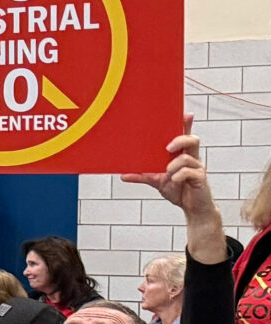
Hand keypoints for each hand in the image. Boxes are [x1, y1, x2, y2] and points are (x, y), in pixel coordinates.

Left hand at [121, 113, 224, 263]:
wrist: (192, 209)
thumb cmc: (178, 191)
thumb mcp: (157, 182)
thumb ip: (143, 176)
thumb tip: (123, 175)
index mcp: (183, 155)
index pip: (186, 136)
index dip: (187, 125)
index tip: (187, 114)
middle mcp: (192, 158)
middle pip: (192, 140)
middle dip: (180, 139)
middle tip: (167, 147)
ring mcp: (198, 168)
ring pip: (188, 157)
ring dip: (174, 164)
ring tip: (167, 172)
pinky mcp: (200, 179)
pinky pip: (188, 172)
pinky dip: (178, 175)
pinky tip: (173, 181)